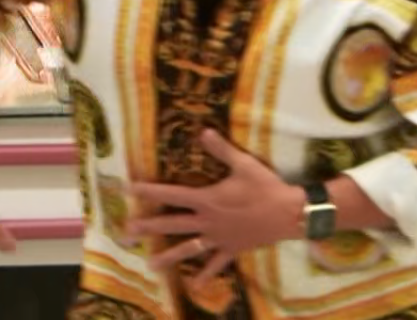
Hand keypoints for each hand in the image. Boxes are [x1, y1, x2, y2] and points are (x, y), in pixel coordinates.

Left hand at [126, 130, 304, 289]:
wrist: (289, 213)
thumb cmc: (265, 186)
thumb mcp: (243, 164)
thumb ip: (221, 150)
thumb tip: (204, 131)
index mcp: (207, 199)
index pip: (171, 194)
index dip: (149, 191)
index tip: (129, 189)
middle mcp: (208, 221)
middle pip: (172, 224)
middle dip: (149, 227)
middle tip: (126, 232)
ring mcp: (218, 238)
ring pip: (189, 248)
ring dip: (169, 256)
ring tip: (150, 265)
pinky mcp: (231, 249)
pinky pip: (216, 265)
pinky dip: (205, 276)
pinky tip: (194, 286)